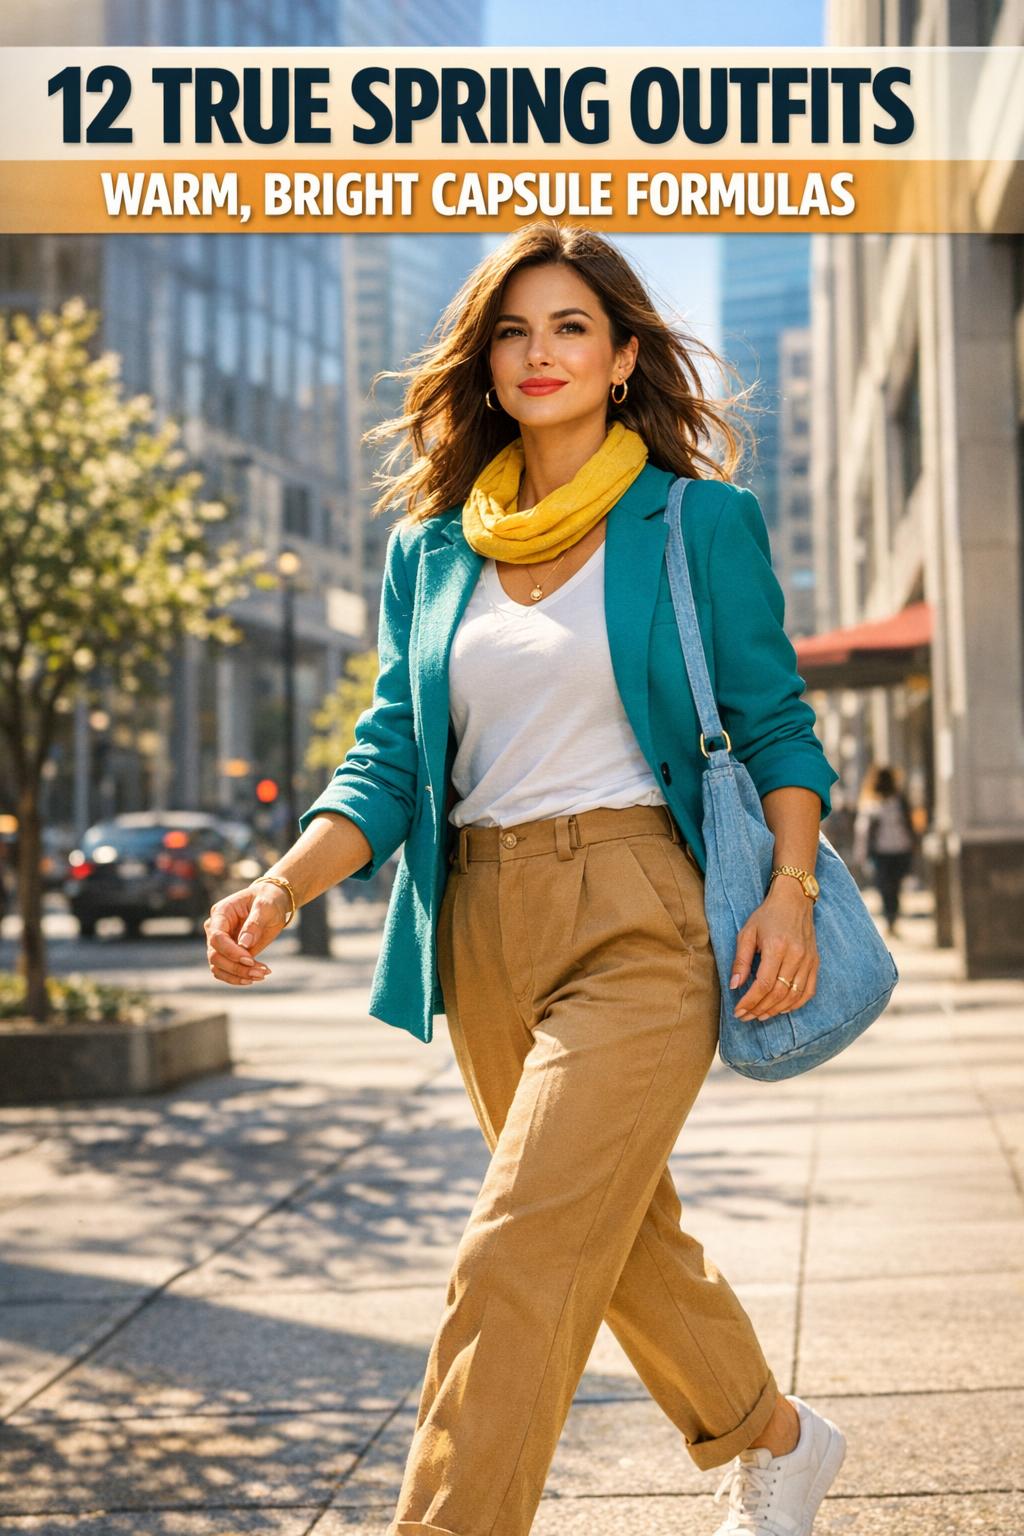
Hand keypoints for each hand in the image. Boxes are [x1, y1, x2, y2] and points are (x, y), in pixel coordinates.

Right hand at [204, 882, 288, 986]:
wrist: (272, 903)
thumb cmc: (268, 899)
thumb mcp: (266, 906)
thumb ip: (254, 923)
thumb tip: (244, 944)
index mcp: (221, 913)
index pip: (217, 937)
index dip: (231, 951)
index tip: (250, 960)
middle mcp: (215, 929)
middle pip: (215, 955)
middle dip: (237, 967)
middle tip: (261, 972)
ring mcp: (219, 943)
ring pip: (217, 967)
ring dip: (238, 976)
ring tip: (261, 975)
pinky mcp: (227, 954)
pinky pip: (224, 971)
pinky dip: (237, 978)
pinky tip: (255, 977)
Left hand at [729, 880, 818, 1020]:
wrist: (794, 900)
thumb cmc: (767, 915)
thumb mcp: (747, 933)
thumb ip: (741, 960)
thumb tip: (734, 986)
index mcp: (777, 947)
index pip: (764, 984)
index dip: (750, 1001)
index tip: (738, 1010)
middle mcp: (796, 956)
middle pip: (779, 993)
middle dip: (760, 1009)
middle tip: (746, 1016)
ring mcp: (809, 960)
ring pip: (794, 996)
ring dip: (776, 1010)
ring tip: (760, 1015)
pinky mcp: (815, 963)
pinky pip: (808, 991)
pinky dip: (796, 1004)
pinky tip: (782, 1009)